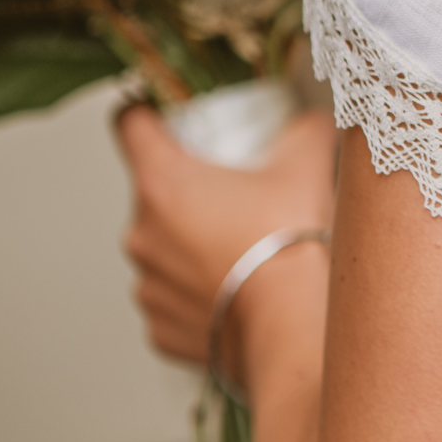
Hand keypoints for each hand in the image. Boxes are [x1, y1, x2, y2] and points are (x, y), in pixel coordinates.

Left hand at [114, 103, 337, 364]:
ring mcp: (147, 284)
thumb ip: (306, 130)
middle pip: (152, 193)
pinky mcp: (160, 328)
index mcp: (162, 182)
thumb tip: (312, 119)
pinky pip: (173, 300)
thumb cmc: (290, 244)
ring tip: (241, 253)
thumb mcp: (306, 168)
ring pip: (163, 250)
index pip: (129, 125)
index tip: (164, 116)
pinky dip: (197, 295)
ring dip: (190, 246)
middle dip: (188, 191)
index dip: (146, 113)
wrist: (292, 326)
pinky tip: (235, 293)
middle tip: (235, 197)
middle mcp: (141, 232)